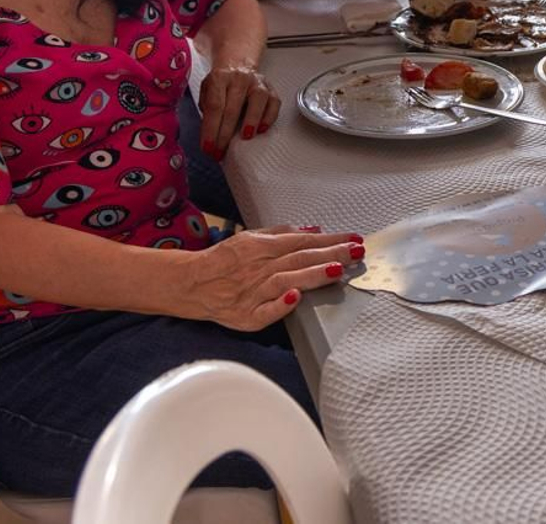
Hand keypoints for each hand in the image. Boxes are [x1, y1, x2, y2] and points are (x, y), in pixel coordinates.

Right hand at [186, 226, 363, 331]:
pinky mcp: (245, 316)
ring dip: (312, 275)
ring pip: (286, 280)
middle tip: (356, 251)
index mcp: (259, 247)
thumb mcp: (250, 237)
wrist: (189, 284)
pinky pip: (264, 311)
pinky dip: (279, 305)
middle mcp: (257, 268)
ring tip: (336, 269)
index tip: (353, 239)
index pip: (301, 241)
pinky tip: (295, 298)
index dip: (330, 240)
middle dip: (331, 253)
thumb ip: (282, 233)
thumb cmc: (223, 260)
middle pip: (299, 259)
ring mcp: (252, 293)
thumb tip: (315, 229)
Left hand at [199, 62, 279, 154]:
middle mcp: (239, 78)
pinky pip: (274, 103)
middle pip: (233, 108)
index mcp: (219, 77)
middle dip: (225, 134)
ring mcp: (257, 82)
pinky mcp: (271, 89)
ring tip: (245, 138)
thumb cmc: (220, 84)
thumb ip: (206, 109)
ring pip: (257, 101)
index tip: (207, 148)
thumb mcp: (206, 91)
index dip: (210, 129)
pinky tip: (262, 129)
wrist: (236, 65)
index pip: (215, 106)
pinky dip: (269, 117)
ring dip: (251, 122)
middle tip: (220, 152)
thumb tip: (209, 136)